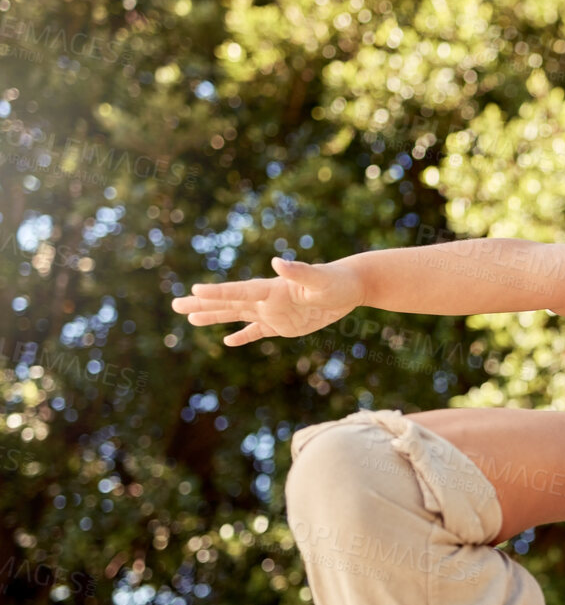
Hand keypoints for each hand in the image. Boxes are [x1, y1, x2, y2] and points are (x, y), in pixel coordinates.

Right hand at [171, 256, 366, 345]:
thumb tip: (278, 263)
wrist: (350, 286)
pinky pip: (258, 332)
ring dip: (213, 317)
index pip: (239, 291)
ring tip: (188, 318)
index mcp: (272, 289)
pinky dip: (243, 337)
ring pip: (236, 315)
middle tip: (174, 304)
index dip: (218, 292)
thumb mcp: (320, 279)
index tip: (194, 291)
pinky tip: (227, 341)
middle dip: (202, 304)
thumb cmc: (337, 282)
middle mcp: (267, 299)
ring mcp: (272, 311)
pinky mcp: (283, 324)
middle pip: (228, 303)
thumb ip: (300, 272)